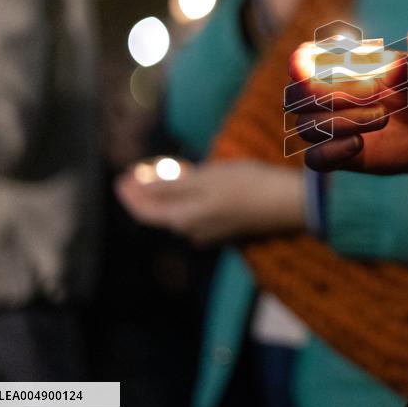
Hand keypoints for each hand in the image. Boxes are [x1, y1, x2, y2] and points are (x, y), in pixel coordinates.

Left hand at [116, 161, 305, 245]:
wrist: (287, 203)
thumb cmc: (244, 185)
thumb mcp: (203, 179)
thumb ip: (167, 187)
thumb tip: (136, 189)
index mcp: (182, 220)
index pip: (144, 211)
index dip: (129, 194)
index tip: (120, 177)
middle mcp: (192, 231)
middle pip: (159, 215)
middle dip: (144, 195)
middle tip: (137, 174)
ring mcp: (211, 232)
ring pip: (178, 214)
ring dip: (165, 197)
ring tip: (160, 176)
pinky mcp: (227, 226)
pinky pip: (195, 214)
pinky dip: (184, 200)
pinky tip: (190, 186)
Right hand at [290, 47, 407, 173]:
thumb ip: (398, 66)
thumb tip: (386, 66)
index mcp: (330, 65)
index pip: (300, 61)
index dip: (305, 64)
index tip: (329, 67)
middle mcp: (318, 96)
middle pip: (295, 96)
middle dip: (331, 94)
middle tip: (374, 92)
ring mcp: (324, 127)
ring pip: (306, 127)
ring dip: (343, 121)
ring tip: (382, 117)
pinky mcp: (334, 155)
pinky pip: (314, 159)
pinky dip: (331, 151)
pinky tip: (358, 143)